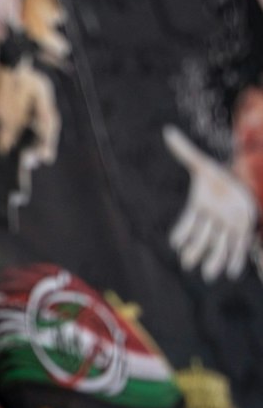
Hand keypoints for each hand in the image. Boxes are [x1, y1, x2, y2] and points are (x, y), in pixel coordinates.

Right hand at [164, 126, 257, 282]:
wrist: (235, 186)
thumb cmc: (216, 176)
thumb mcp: (204, 163)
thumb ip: (185, 151)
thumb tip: (167, 132)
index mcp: (200, 205)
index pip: (188, 221)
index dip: (182, 232)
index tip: (175, 244)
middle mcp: (212, 219)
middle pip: (202, 236)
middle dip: (196, 249)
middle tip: (188, 264)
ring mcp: (226, 226)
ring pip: (220, 245)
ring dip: (216, 259)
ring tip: (211, 275)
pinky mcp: (241, 230)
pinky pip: (238, 246)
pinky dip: (236, 259)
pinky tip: (233, 273)